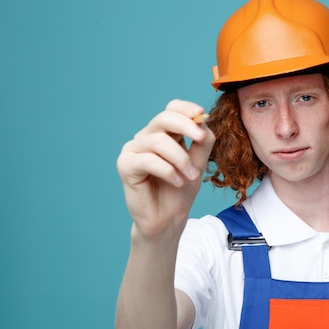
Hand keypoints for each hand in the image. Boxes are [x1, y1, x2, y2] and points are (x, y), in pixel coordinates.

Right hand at [116, 99, 215, 239]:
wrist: (168, 219)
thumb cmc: (181, 191)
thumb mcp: (198, 163)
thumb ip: (202, 142)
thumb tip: (204, 120)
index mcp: (164, 134)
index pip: (171, 109)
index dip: (186, 108)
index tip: (202, 115)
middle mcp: (146, 138)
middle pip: (164, 118)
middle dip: (186, 126)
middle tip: (201, 140)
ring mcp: (133, 150)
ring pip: (159, 141)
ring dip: (180, 159)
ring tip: (190, 176)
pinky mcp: (125, 165)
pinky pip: (149, 160)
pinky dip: (168, 171)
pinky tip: (177, 182)